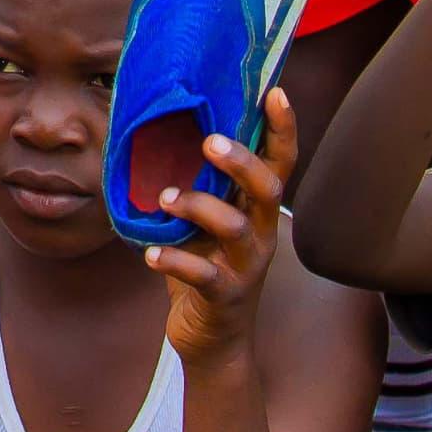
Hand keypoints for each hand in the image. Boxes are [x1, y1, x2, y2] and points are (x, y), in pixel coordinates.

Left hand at [145, 90, 295, 362]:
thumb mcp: (201, 220)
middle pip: (268, 188)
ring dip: (199, 206)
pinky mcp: (224, 296)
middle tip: (210, 143)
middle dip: (242, 162)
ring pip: (237, 227)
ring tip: (165, 198)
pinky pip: (203, 274)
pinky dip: (175, 260)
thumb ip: (192, 182)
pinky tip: (150, 253)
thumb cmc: (203, 265)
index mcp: (257, 208)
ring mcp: (246, 266)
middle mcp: (261, 233)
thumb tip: (149, 125)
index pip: (279, 161)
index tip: (275, 91)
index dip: (282, 128)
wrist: (213, 340)